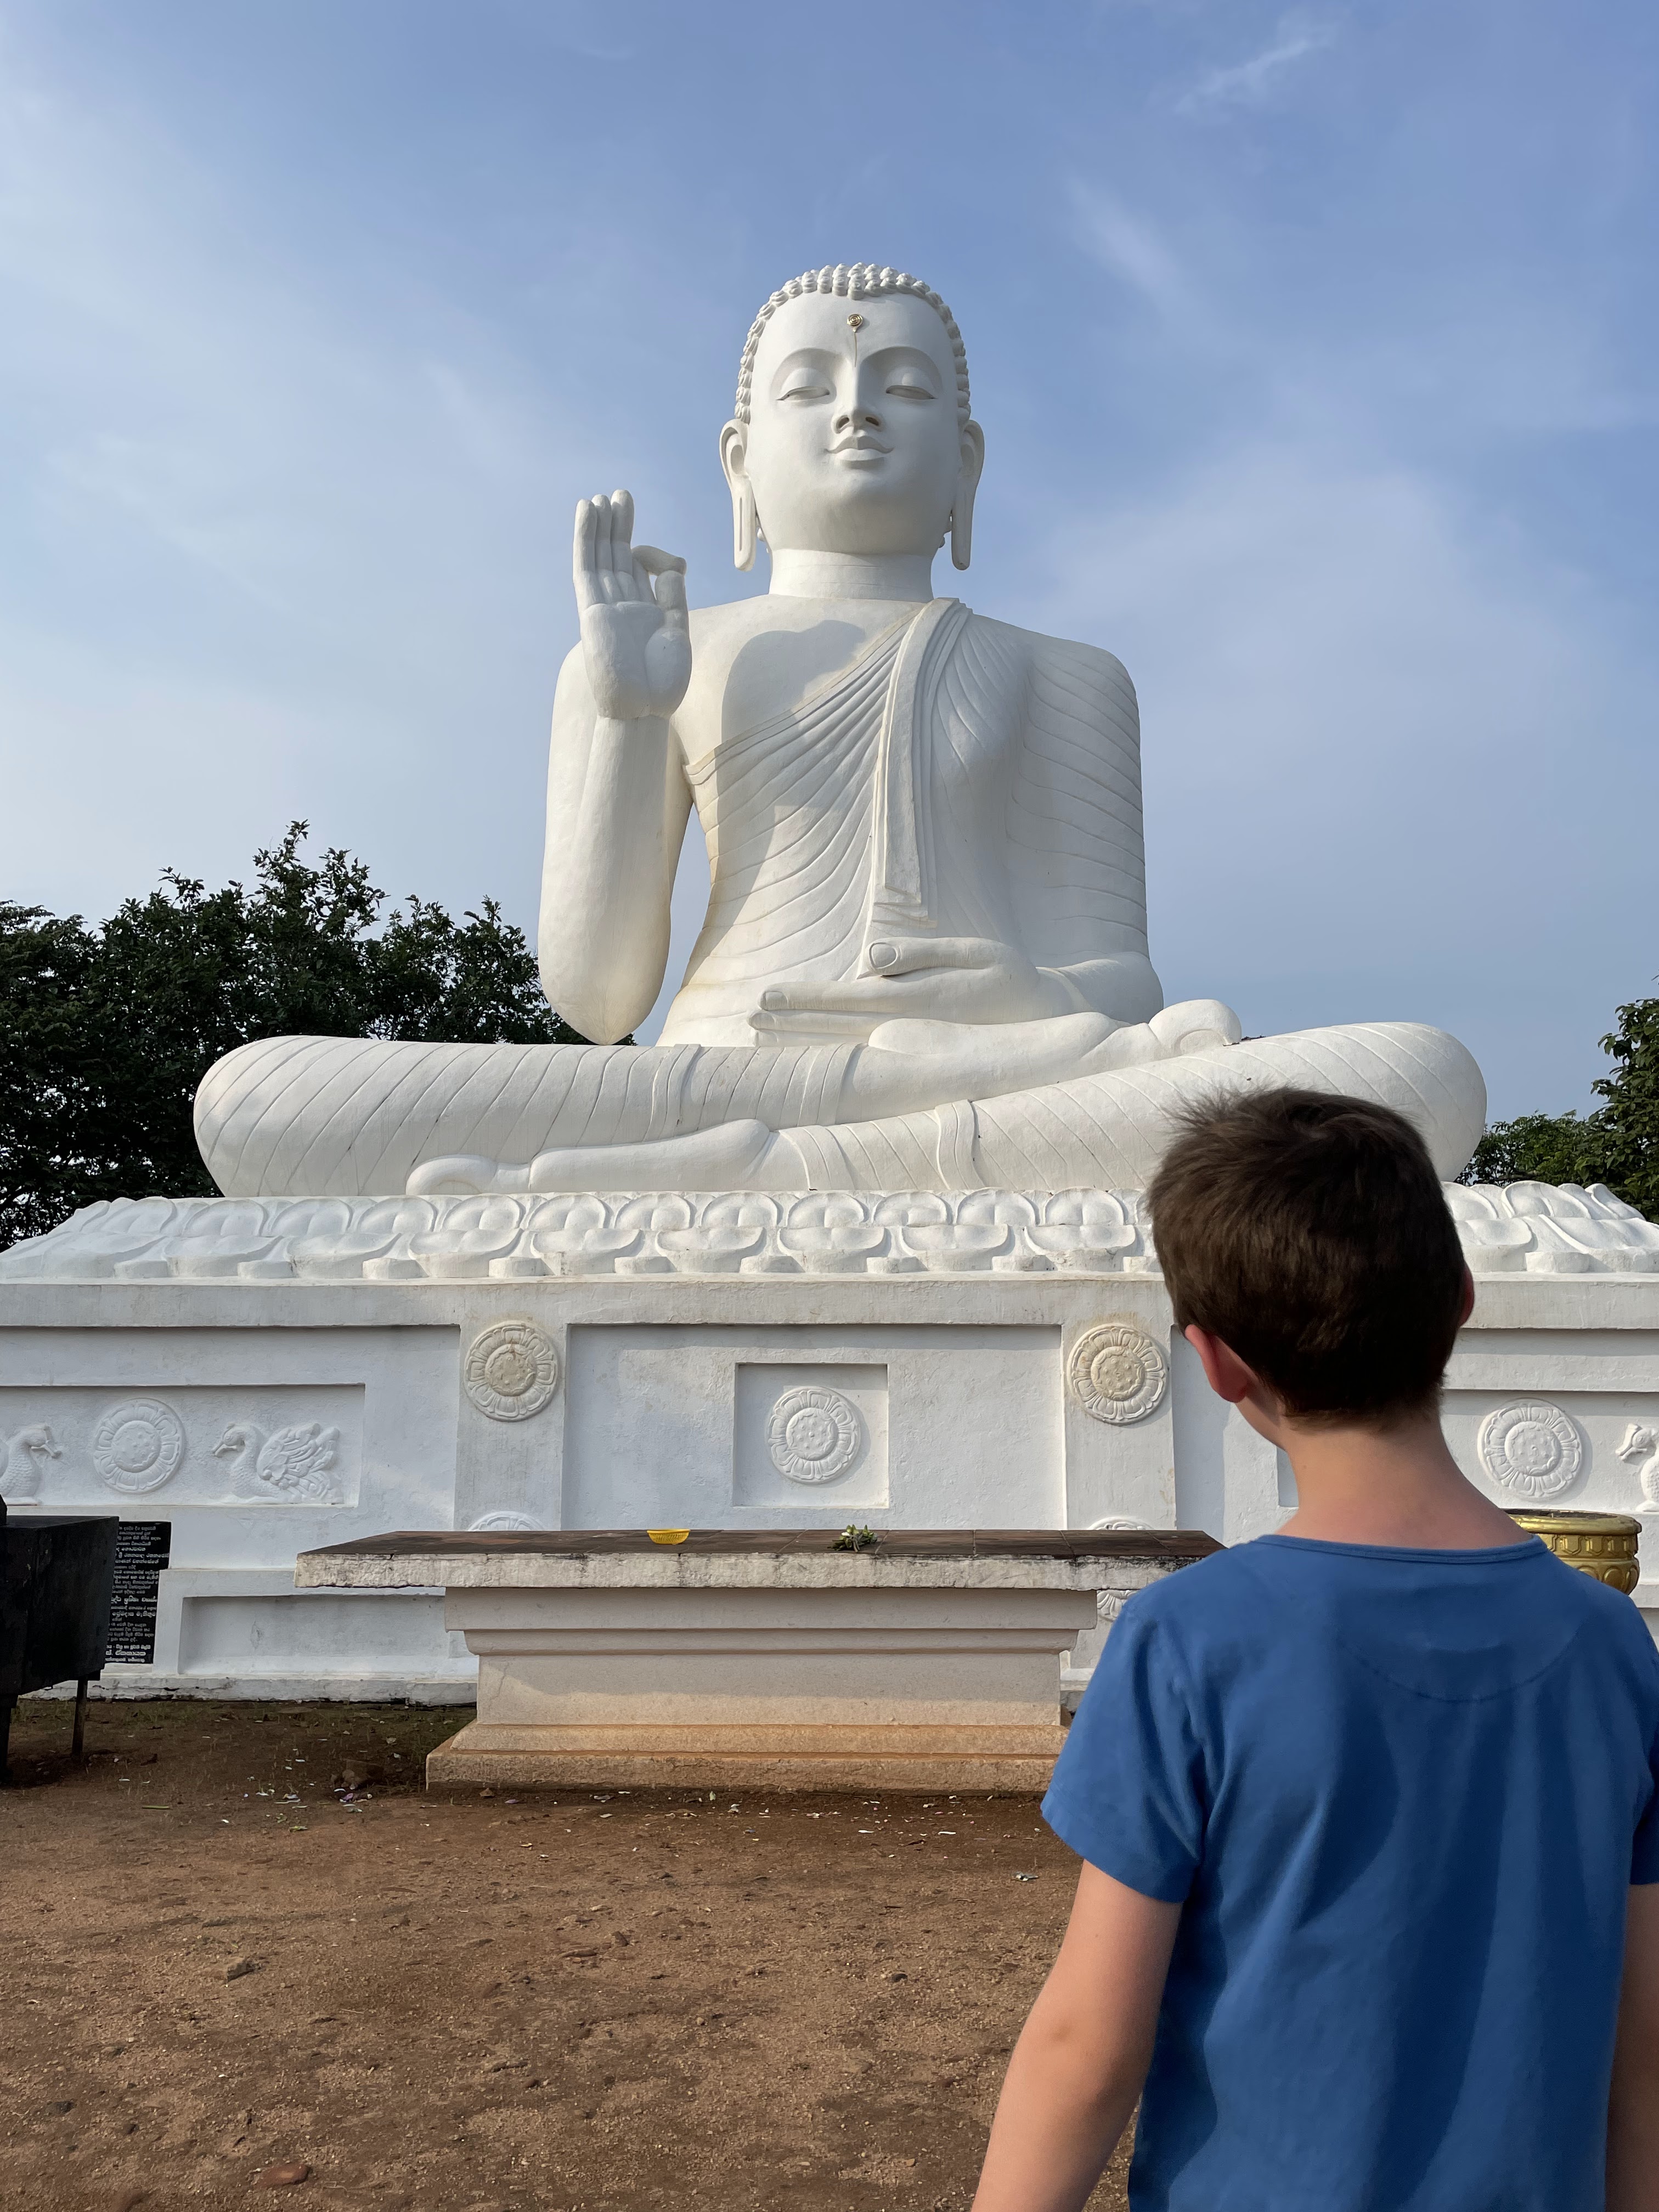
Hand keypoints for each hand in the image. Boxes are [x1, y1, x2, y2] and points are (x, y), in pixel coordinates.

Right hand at [574, 490, 690, 721]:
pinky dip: (585, 538)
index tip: (672, 562)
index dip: (654, 555)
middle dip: (619, 526)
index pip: (643, 570)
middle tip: (620, 495)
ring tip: (600, 498)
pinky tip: (586, 512)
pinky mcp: (590, 608)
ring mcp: (604, 605)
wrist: (643, 709)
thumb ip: (674, 599)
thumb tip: (673, 568)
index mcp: (645, 611)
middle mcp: (622, 605)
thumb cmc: (664, 683)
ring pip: (599, 556)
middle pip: (617, 556)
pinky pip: (586, 566)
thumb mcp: (678, 633)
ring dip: (599, 526)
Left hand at [749, 937, 1070, 1040]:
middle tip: (747, 1019)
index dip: (804, 1000)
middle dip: (790, 1022)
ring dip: (802, 1039)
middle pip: (835, 1026)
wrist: (1042, 1018)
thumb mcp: (971, 952)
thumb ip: (918, 955)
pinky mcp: (913, 1047)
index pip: (846, 1000)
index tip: (767, 999)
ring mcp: (908, 1042)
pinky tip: (805, 1045)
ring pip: (843, 1042)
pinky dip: (828, 1047)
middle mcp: (905, 1029)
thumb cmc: (1008, 976)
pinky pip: (860, 1048)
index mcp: (916, 1001)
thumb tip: (868, 960)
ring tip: (761, 1033)